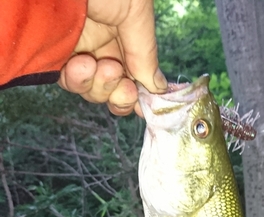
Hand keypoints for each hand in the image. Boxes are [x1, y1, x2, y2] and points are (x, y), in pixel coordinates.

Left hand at [58, 0, 166, 115]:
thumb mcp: (136, 12)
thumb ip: (146, 53)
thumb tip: (158, 88)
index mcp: (124, 33)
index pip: (134, 74)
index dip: (139, 93)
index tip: (146, 105)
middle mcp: (102, 44)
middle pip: (114, 89)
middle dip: (121, 94)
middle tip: (124, 86)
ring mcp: (77, 50)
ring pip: (92, 90)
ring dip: (101, 87)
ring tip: (103, 67)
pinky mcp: (53, 54)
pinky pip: (67, 81)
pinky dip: (77, 81)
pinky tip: (82, 64)